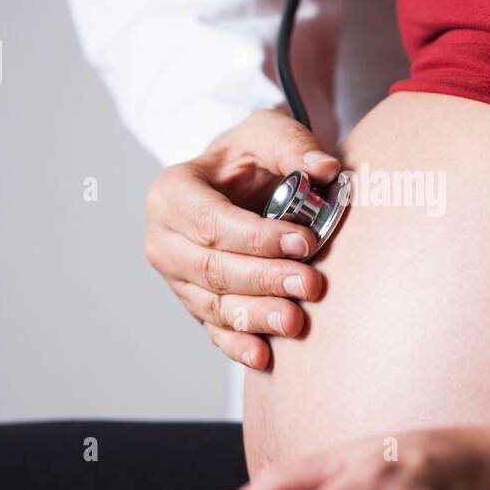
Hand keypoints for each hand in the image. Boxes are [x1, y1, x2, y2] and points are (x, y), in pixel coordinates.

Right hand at [144, 110, 339, 368]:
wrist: (232, 184)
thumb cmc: (246, 158)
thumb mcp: (266, 133)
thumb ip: (293, 145)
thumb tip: (324, 168)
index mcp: (172, 192)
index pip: (210, 222)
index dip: (257, 238)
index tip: (305, 242)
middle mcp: (164, 238)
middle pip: (211, 268)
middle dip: (263, 279)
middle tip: (310, 284)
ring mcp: (176, 277)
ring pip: (213, 304)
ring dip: (255, 316)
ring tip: (296, 321)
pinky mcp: (194, 303)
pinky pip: (213, 330)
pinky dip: (237, 345)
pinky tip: (263, 356)